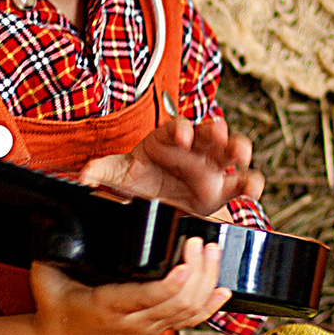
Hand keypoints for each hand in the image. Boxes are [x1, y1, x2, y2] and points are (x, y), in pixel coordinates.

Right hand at [27, 239, 229, 334]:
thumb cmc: (55, 312)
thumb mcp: (45, 278)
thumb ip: (53, 249)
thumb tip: (57, 216)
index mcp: (107, 307)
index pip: (146, 297)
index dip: (171, 283)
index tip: (184, 259)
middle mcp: (133, 320)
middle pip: (178, 302)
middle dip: (197, 273)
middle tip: (202, 243)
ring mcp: (148, 328)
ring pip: (188, 311)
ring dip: (206, 282)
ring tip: (213, 253)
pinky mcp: (156, 330)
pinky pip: (189, 321)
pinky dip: (210, 306)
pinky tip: (223, 289)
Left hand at [77, 108, 264, 215]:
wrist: (155, 206)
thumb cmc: (140, 181)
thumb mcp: (119, 175)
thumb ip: (102, 171)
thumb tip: (82, 177)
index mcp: (169, 139)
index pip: (178, 127)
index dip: (182, 129)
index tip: (183, 136)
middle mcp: (194, 149)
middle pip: (210, 132)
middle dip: (216, 130)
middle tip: (219, 134)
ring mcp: (212, 168)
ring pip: (231, 151)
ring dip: (238, 148)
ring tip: (240, 154)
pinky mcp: (224, 189)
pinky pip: (242, 182)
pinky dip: (250, 183)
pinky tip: (251, 188)